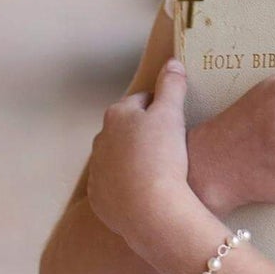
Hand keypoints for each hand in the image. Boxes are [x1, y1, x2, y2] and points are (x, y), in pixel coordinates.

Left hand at [86, 58, 197, 251]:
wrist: (150, 211)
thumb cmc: (162, 156)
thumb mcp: (172, 114)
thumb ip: (171, 85)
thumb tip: (172, 62)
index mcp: (117, 115)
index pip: (142, 101)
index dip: (162, 107)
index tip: (176, 117)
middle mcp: (101, 140)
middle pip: (127, 129)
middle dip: (144, 132)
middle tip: (170, 144)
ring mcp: (98, 171)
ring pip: (119, 158)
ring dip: (134, 159)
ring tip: (160, 169)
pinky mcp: (99, 199)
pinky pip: (115, 186)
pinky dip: (129, 186)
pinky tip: (148, 192)